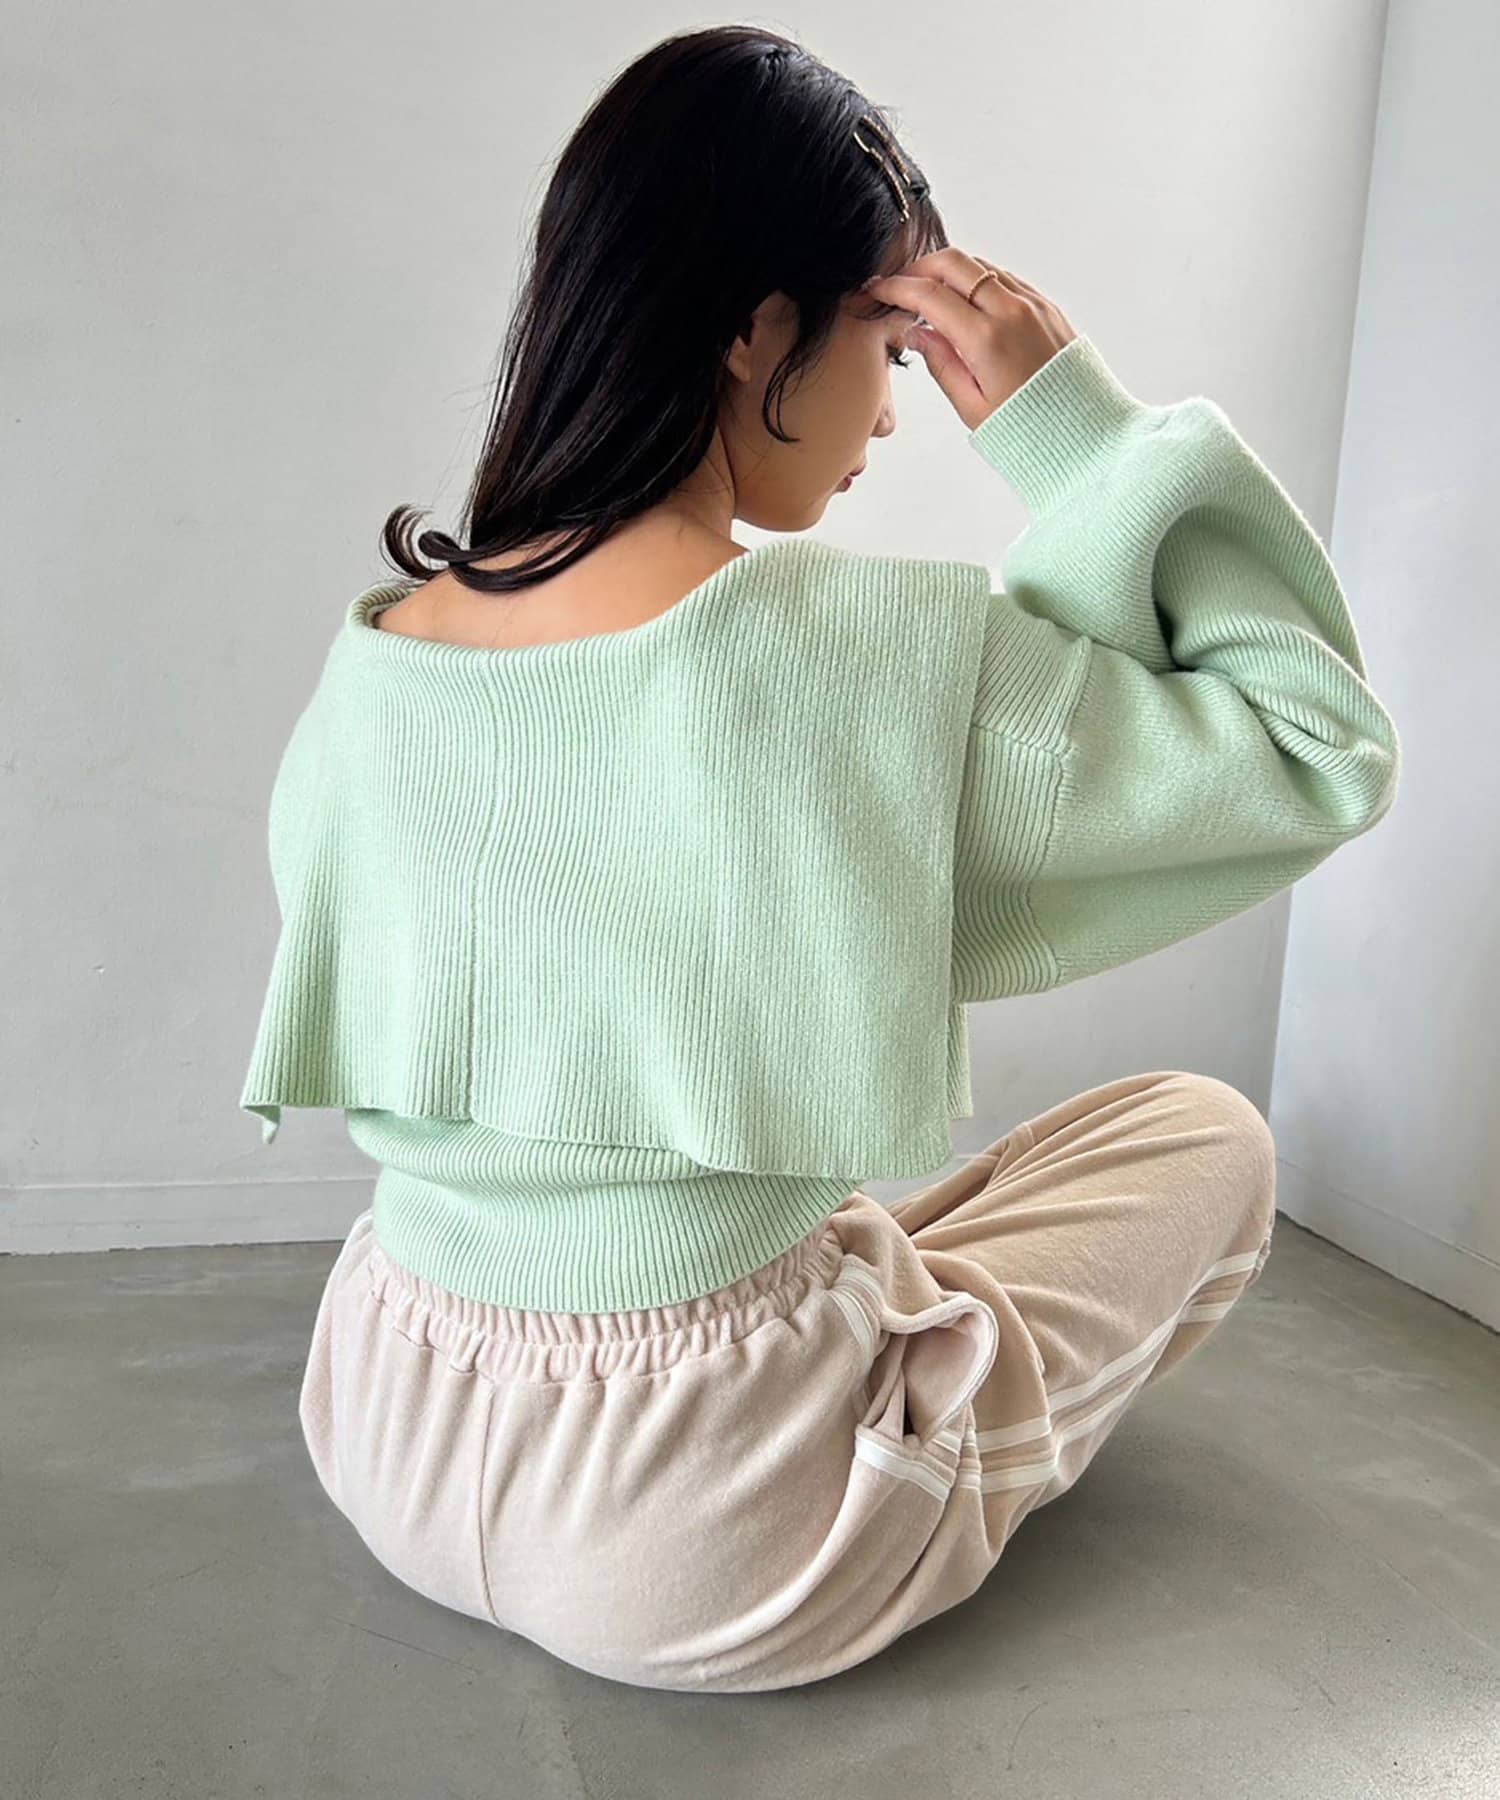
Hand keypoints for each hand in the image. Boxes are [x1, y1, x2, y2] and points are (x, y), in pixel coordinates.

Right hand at [863, 248, 1077, 430]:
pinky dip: (979, 281)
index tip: (877, 290)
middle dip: (920, 267)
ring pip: (981, 266)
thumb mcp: (973, 407)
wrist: (1086, 432)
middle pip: (955, 263)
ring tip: (930, 294)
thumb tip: (916, 332)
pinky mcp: (1047, 307)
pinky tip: (966, 302)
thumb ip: (941, 363)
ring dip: (951, 271)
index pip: (930, 296)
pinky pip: (1005, 279)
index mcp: (987, 339)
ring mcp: (1033, 305)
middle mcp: (1012, 312)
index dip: (897, 288)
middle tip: (900, 284)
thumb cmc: (1030, 429)